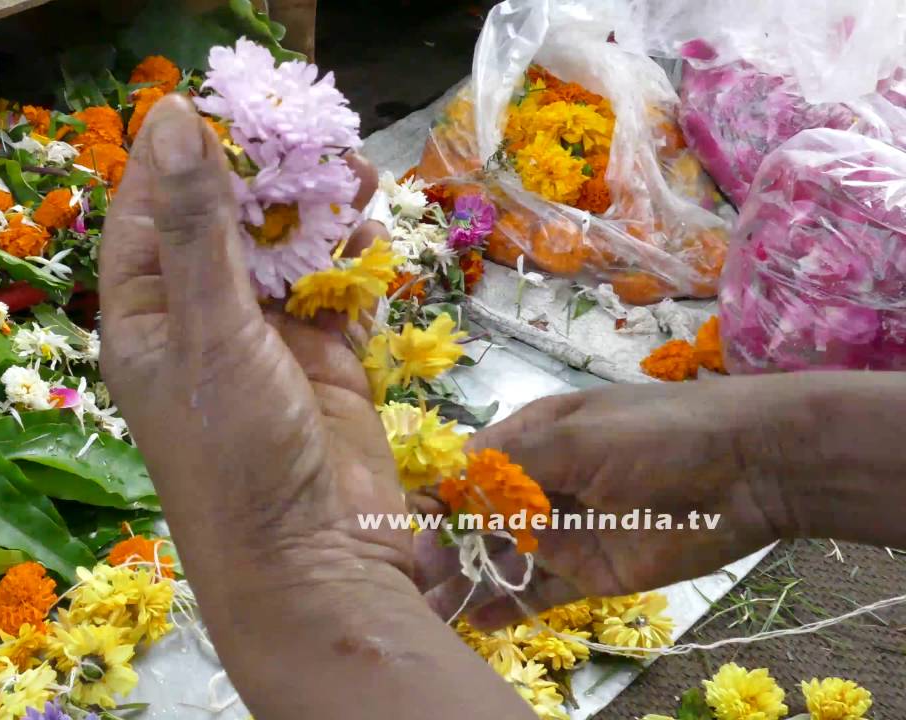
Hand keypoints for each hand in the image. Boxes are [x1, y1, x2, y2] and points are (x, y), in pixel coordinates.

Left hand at [98, 95, 408, 601]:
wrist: (314, 567)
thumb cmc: (234, 457)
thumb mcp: (210, 334)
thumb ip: (200, 229)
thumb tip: (173, 121)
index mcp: (145, 313)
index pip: (151, 207)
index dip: (182, 151)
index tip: (223, 100)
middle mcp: (199, 319)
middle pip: (227, 220)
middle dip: (265, 174)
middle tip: (307, 129)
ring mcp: (263, 341)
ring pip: (286, 250)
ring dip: (315, 211)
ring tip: (350, 169)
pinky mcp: (322, 362)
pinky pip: (334, 291)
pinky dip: (351, 260)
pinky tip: (370, 230)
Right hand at [417, 380, 796, 629]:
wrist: (749, 468)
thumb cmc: (658, 433)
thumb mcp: (576, 434)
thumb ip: (510, 461)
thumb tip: (448, 478)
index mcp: (529, 438)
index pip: (466, 469)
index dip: (435, 495)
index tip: (406, 524)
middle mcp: (538, 485)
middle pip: (474, 518)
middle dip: (441, 545)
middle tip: (414, 575)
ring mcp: (562, 531)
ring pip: (499, 558)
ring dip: (464, 579)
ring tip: (429, 606)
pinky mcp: (590, 572)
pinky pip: (538, 593)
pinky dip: (505, 606)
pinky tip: (474, 621)